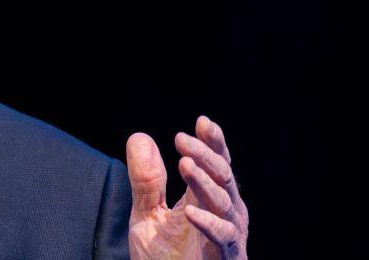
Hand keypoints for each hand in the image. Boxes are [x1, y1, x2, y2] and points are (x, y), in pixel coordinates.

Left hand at [126, 115, 248, 258]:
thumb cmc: (163, 259)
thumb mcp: (147, 215)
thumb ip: (146, 181)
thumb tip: (140, 137)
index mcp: (206, 198)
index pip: (215, 163)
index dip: (212, 143)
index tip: (203, 122)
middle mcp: (223, 212)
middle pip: (223, 176)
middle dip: (205, 154)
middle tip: (182, 139)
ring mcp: (228, 235)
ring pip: (224, 202)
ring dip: (204, 182)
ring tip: (184, 164)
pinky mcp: (226, 257)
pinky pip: (223, 237)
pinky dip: (208, 223)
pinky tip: (191, 211)